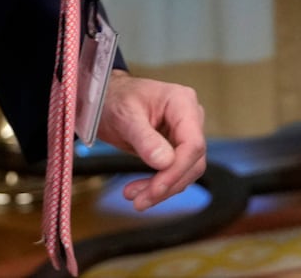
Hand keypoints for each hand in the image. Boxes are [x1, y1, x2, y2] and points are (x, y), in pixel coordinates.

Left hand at [96, 70, 206, 210]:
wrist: (108, 99)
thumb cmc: (115, 99)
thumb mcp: (125, 116)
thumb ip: (145, 138)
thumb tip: (164, 163)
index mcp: (182, 102)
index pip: (193, 143)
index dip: (177, 169)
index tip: (156, 189)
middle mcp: (190, 117)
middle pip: (192, 160)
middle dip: (167, 184)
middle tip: (140, 201)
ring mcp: (184, 132)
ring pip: (186, 170)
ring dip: (162, 189)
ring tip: (134, 198)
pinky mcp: (176, 147)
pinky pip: (175, 171)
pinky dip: (158, 185)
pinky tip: (139, 191)